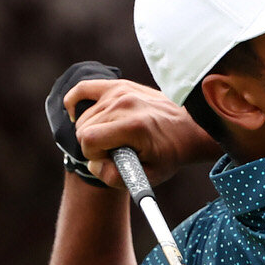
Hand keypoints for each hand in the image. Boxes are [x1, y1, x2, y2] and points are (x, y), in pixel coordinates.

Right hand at [64, 78, 223, 187]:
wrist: (189, 128)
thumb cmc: (169, 153)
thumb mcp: (150, 176)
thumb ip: (117, 178)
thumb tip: (94, 165)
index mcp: (133, 126)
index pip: (89, 140)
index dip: (94, 156)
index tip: (111, 160)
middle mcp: (125, 104)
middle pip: (83, 129)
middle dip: (94, 146)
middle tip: (115, 151)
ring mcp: (120, 92)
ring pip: (83, 117)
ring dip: (92, 131)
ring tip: (114, 138)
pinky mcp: (118, 85)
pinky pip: (83, 89)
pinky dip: (75, 102)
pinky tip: (76, 115)